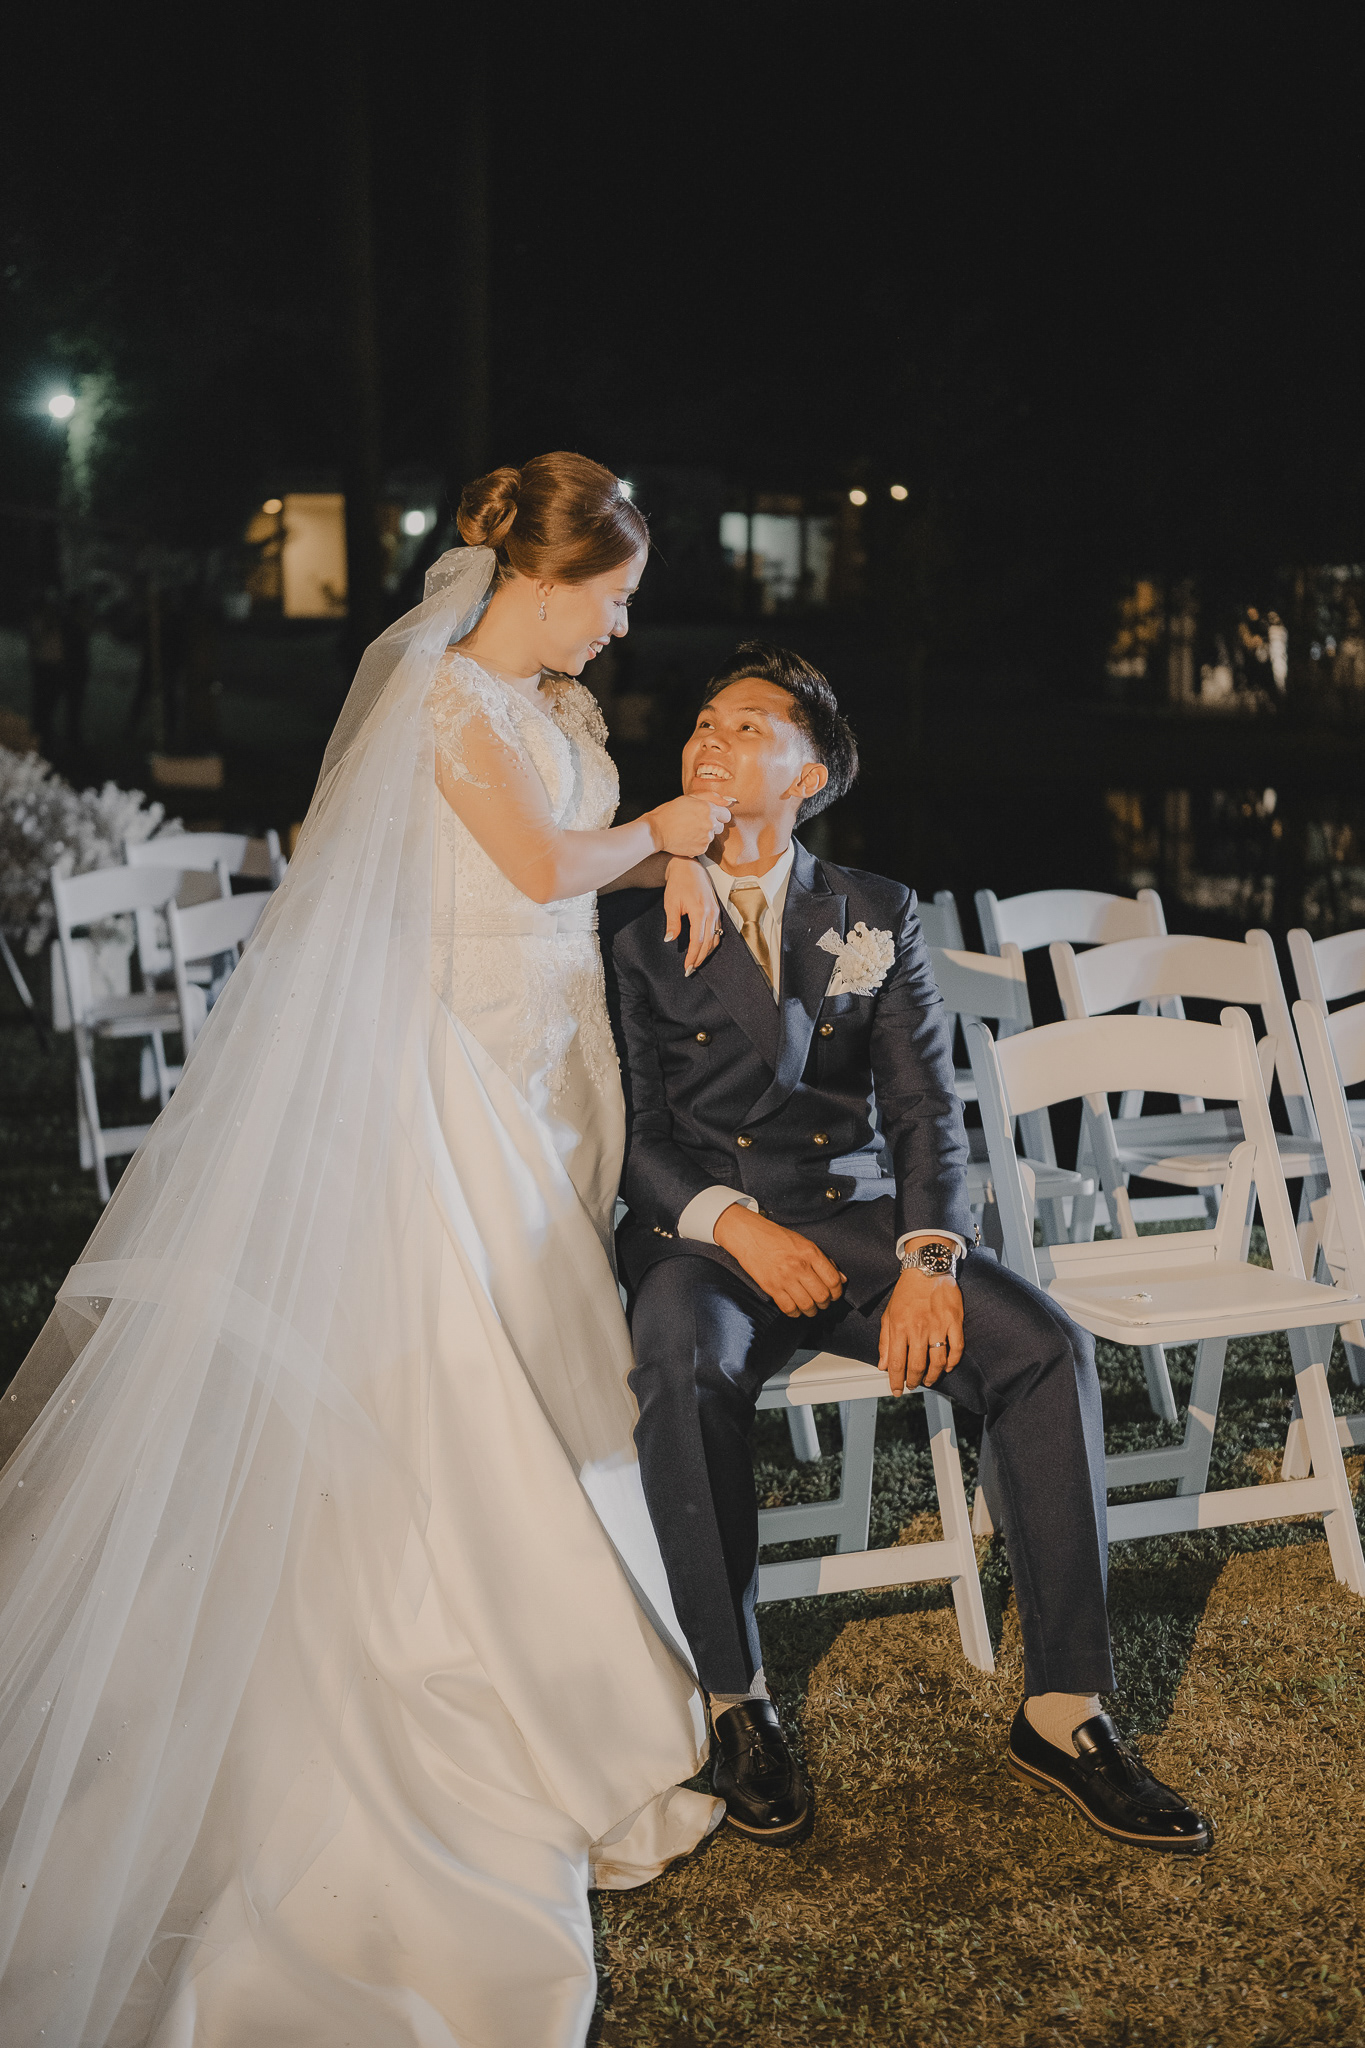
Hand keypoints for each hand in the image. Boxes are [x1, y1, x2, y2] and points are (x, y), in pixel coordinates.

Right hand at [648, 793, 730, 857]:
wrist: (656, 831)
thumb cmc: (670, 812)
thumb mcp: (689, 798)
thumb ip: (710, 797)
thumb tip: (728, 801)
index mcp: (708, 809)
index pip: (726, 814)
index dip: (718, 815)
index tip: (708, 816)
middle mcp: (710, 824)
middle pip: (721, 826)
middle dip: (712, 825)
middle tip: (696, 823)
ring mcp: (706, 838)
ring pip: (712, 836)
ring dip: (704, 834)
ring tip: (689, 831)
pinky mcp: (701, 849)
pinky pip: (705, 846)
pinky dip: (698, 843)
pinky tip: (687, 838)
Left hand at [663, 858, 721, 973]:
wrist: (689, 867)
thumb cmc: (678, 884)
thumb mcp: (671, 904)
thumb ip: (672, 923)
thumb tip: (670, 939)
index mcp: (700, 912)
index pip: (697, 941)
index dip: (692, 956)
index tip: (687, 967)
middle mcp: (711, 914)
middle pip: (708, 943)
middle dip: (699, 958)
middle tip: (691, 970)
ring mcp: (716, 912)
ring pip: (714, 939)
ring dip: (706, 952)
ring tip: (697, 962)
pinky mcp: (717, 911)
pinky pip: (717, 931)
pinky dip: (712, 943)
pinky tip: (705, 948)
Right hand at [713, 1206, 845, 1316]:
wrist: (749, 1235)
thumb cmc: (777, 1237)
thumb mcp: (805, 1243)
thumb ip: (824, 1260)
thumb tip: (842, 1279)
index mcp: (810, 1253)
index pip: (833, 1280)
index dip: (837, 1292)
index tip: (834, 1294)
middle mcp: (799, 1266)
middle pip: (822, 1296)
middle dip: (825, 1303)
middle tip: (822, 1302)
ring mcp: (785, 1278)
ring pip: (807, 1305)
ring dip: (811, 1310)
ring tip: (810, 1307)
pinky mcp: (771, 1287)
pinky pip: (789, 1308)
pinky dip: (795, 1312)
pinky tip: (796, 1308)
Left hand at [877, 1267, 963, 1393]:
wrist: (926, 1269)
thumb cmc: (907, 1291)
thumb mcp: (889, 1315)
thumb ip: (885, 1341)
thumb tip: (883, 1365)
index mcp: (900, 1327)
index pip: (897, 1363)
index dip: (896, 1381)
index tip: (897, 1390)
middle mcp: (918, 1329)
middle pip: (917, 1365)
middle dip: (913, 1381)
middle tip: (912, 1384)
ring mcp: (938, 1326)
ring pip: (937, 1361)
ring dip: (933, 1376)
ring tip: (929, 1380)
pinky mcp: (954, 1321)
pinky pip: (956, 1348)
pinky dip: (952, 1362)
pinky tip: (947, 1367)